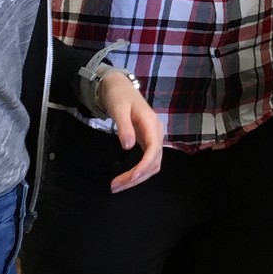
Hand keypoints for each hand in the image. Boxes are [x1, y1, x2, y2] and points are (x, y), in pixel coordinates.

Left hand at [98, 72, 164, 191]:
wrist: (120, 86)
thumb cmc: (119, 95)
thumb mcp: (119, 109)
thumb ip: (124, 127)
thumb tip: (127, 147)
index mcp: (152, 124)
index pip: (154, 149)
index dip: (144, 166)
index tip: (131, 177)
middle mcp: (156, 133)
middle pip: (154, 162)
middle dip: (137, 177)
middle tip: (115, 187)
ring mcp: (153, 138)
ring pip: (152, 165)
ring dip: (137, 178)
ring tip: (117, 186)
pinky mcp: (147, 141)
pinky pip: (148, 161)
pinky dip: (138, 172)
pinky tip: (126, 178)